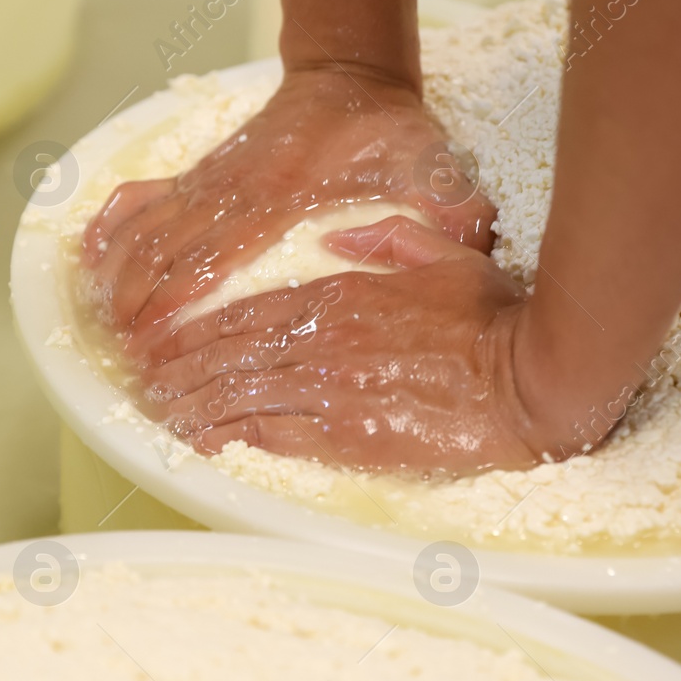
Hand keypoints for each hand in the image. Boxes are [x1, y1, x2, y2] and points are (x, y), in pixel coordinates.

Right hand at [81, 66, 496, 348]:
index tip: (157, 338)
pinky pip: (144, 199)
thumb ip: (451, 207)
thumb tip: (468, 239)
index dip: (182, 296)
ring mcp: (212, 179)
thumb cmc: (392, 135)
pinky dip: (112, 228)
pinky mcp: (201, 173)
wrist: (352, 78)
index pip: (219, 252)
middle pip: (171, 249)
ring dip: (121, 276)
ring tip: (101, 325)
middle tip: (127, 357)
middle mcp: (236, 187)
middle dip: (143, 305)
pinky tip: (89, 262)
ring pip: (149, 228)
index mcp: (285, 195)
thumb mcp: (436, 168)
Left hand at [141, 217, 569, 475]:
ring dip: (194, 402)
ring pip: (241, 393)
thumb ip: (388, 240)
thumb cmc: (498, 318)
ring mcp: (335, 389)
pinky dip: (229, 435)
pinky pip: (273, 435)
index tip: (172, 339)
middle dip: (183, 366)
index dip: (203, 328)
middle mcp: (327, 340)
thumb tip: (341, 238)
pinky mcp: (350, 436)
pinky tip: (200, 442)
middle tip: (148, 380)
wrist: (533, 381)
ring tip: (161, 412)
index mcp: (344, 295)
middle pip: (232, 353)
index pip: (252, 311)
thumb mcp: (443, 256)